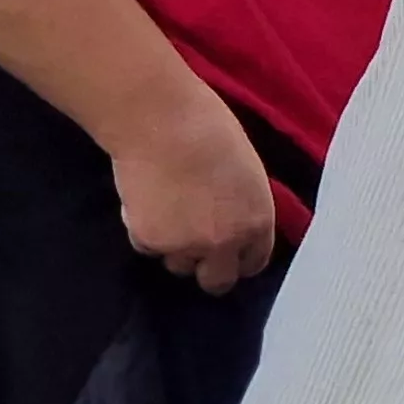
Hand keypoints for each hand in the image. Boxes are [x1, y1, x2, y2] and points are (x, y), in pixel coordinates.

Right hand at [112, 103, 277, 293]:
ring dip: (174, 248)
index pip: (253, 262)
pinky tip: (146, 200)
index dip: (239, 258)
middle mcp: (226, 242)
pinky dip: (145, 231)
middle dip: (208, 269)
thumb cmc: (209, 129)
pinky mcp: (149, 241)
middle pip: (217, 281)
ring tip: (168, 210)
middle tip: (194, 247)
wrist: (161, 122)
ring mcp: (186, 246)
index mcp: (258, 221)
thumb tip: (233, 222)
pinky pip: (147, 247)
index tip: (229, 253)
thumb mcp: (246, 172)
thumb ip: (243, 207)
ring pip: (179, 265)